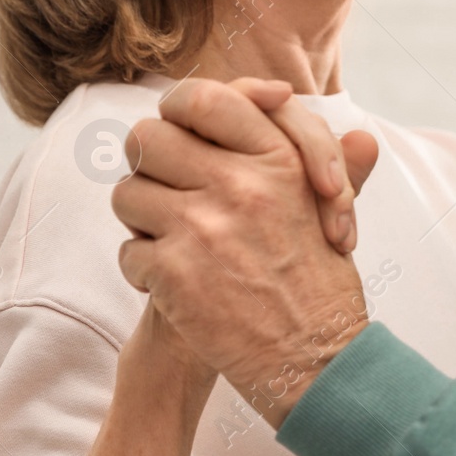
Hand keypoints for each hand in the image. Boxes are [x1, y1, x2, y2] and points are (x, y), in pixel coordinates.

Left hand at [111, 79, 379, 427]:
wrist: (315, 362)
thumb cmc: (321, 286)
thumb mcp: (328, 207)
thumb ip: (306, 148)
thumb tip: (280, 94)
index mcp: (276, 158)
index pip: (198, 98)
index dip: (176, 115)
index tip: (182, 137)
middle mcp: (238, 184)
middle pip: (146, 139)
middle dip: (149, 168)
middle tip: (167, 195)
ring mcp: (202, 227)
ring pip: (126, 195)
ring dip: (141, 222)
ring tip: (172, 245)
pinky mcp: (174, 273)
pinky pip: (128, 252)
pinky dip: (144, 273)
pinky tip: (174, 288)